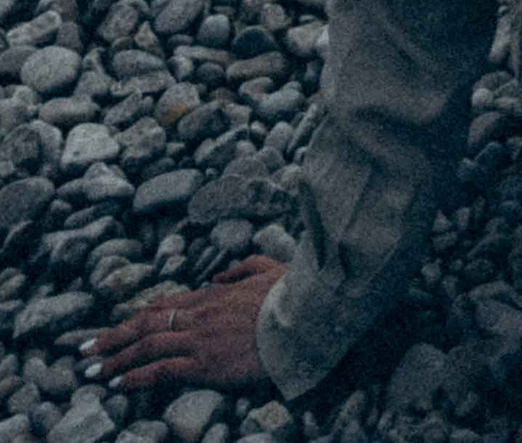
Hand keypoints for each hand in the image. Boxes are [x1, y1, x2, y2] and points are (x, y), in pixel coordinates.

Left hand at [87, 257, 285, 395]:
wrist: (304, 316)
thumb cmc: (292, 294)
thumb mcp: (269, 269)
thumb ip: (242, 268)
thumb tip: (218, 275)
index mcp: (213, 294)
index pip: (165, 305)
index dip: (137, 317)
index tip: (116, 328)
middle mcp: (199, 314)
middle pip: (146, 324)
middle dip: (112, 338)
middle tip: (85, 351)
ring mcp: (199, 338)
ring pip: (146, 346)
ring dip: (115, 360)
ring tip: (92, 372)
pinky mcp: (204, 363)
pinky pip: (161, 370)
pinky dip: (136, 377)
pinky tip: (119, 385)